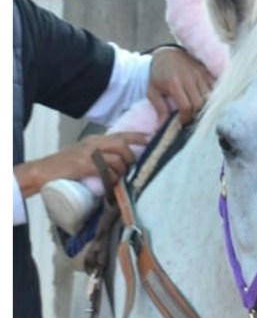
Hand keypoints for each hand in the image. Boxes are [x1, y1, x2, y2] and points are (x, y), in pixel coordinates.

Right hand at [14, 130, 149, 198]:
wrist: (43, 172)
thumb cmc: (65, 165)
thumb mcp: (84, 152)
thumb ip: (101, 152)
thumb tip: (122, 159)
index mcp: (95, 138)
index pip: (122, 134)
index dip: (139, 136)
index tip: (152, 139)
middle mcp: (94, 143)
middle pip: (123, 145)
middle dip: (131, 157)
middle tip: (131, 168)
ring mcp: (89, 154)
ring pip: (117, 160)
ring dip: (122, 171)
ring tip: (119, 178)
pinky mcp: (85, 165)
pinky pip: (107, 171)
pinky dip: (112, 179)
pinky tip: (110, 183)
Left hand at [147, 46, 213, 124]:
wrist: (167, 55)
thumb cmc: (158, 75)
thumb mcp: (153, 92)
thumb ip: (159, 109)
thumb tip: (161, 127)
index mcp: (174, 83)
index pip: (186, 106)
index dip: (186, 118)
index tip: (182, 122)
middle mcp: (189, 78)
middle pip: (200, 103)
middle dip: (197, 114)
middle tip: (191, 117)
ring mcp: (200, 74)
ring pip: (210, 97)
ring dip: (205, 106)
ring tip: (198, 110)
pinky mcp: (207, 72)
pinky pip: (215, 88)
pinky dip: (212, 97)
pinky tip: (205, 101)